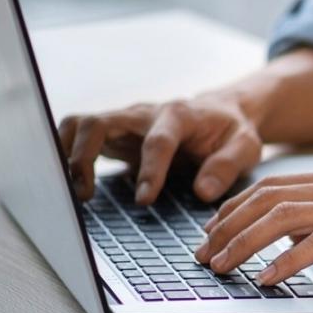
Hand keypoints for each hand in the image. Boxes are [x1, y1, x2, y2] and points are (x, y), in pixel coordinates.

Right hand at [58, 93, 261, 204]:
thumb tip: (202, 192)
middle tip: (85, 194)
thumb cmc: (232, 131)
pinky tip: (68, 181)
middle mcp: (145, 114)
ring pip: (80, 124)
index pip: (157, 141)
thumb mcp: (245, 146)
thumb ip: (227, 166)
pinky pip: (79, 136)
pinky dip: (66, 154)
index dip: (150, 170)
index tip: (145, 200)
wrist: (222, 112)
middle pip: (99, 123)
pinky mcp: (115, 134)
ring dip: (66, 153)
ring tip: (71, 189)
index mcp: (179, 115)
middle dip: (85, 156)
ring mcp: (125, 122)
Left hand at [194, 170, 312, 282]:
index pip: (273, 187)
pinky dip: (286, 262)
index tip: (212, 233)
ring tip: (224, 267)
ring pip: (285, 218)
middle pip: (268, 200)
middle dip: (227, 228)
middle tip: (204, 255)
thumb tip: (291, 240)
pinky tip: (269, 279)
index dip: (234, 209)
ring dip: (245, 244)